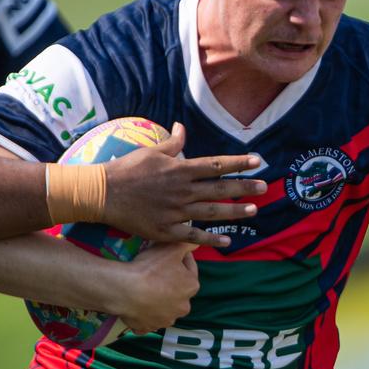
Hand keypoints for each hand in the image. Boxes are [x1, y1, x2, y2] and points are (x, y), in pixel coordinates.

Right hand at [101, 123, 266, 246]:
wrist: (103, 194)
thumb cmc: (126, 169)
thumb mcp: (151, 151)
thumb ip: (172, 144)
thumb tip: (182, 128)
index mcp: (180, 169)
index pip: (217, 165)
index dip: (238, 163)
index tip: (258, 161)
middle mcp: (182, 190)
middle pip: (220, 189)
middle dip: (244, 188)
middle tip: (264, 187)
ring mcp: (176, 212)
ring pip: (211, 212)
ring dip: (235, 212)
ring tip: (254, 211)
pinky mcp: (166, 230)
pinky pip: (193, 236)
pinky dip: (211, 239)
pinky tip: (227, 241)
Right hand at [115, 243, 199, 332]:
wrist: (125, 290)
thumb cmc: (150, 268)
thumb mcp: (171, 248)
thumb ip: (187, 244)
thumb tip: (196, 243)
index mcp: (191, 287)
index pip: (190, 268)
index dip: (180, 259)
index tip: (168, 254)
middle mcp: (182, 307)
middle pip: (178, 290)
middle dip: (171, 281)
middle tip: (156, 271)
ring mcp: (164, 320)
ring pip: (164, 307)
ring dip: (159, 299)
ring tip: (145, 287)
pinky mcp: (147, 328)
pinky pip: (147, 319)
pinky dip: (143, 314)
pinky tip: (137, 304)